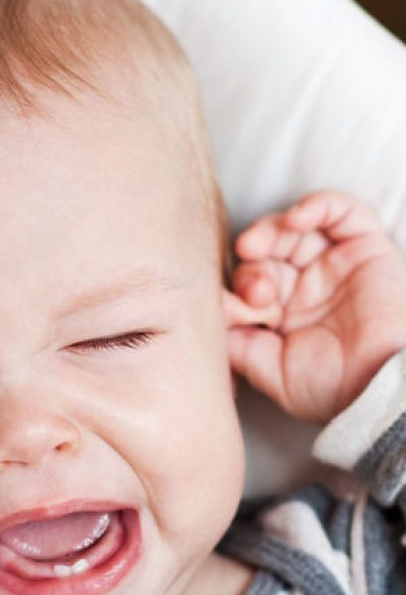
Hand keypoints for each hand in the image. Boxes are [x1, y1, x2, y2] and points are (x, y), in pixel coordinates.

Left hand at [227, 190, 405, 423]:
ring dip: (270, 231)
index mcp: (280, 314)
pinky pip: (340, 211)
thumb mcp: (270, 372)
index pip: (245, 283)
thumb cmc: (334, 388)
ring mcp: (333, 265)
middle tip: (257, 291)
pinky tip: (295, 219)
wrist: (385, 387)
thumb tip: (209, 315)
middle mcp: (304, 286)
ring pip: (292, 228)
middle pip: (264, 253)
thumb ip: (236, 343)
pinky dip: (315, 206)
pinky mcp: (366, 248)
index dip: (235, 289)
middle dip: (251, 266)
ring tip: (258, 246)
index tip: (236, 309)